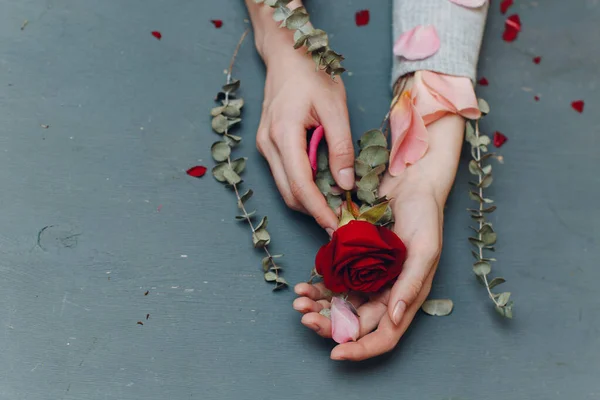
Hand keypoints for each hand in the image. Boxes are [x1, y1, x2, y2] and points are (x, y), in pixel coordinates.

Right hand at [251, 5, 354, 233]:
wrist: (286, 55)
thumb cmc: (312, 75)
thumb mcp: (335, 108)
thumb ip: (341, 147)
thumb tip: (345, 183)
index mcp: (283, 135)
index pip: (300, 185)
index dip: (318, 210)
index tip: (335, 226)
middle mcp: (268, 144)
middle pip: (289, 193)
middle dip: (313, 211)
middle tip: (340, 220)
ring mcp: (264, 145)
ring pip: (284, 187)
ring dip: (308, 200)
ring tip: (335, 204)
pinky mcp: (268, 144)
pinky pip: (283, 174)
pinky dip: (302, 185)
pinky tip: (321, 184)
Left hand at [293, 113, 464, 360]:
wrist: (411, 183)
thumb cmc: (425, 216)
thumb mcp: (425, 250)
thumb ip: (411, 284)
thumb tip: (394, 317)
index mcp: (405, 298)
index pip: (384, 336)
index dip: (361, 349)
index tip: (335, 352)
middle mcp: (385, 293)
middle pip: (355, 323)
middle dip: (328, 325)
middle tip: (305, 318)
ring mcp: (367, 278)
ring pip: (339, 306)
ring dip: (318, 309)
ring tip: (298, 303)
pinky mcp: (353, 261)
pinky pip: (332, 282)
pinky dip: (317, 288)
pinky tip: (302, 286)